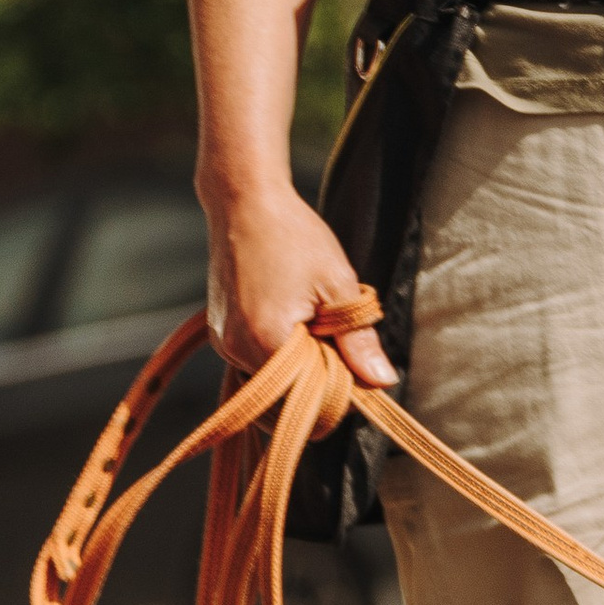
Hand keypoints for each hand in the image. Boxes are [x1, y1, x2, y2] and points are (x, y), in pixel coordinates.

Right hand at [203, 183, 395, 392]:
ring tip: (321, 333)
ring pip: (270, 386)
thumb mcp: (337, 285)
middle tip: (343, 350)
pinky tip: (302, 330)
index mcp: (264, 342)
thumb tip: (382, 381)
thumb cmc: (293, 235)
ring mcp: (223, 344)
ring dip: (300, 373)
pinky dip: (282, 360)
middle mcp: (235, 350)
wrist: (245, 201)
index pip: (305, 403)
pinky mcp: (221, 334)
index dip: (337, 396)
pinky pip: (256, 366)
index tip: (358, 369)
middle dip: (318, 387)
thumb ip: (358, 340)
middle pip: (284, 402)